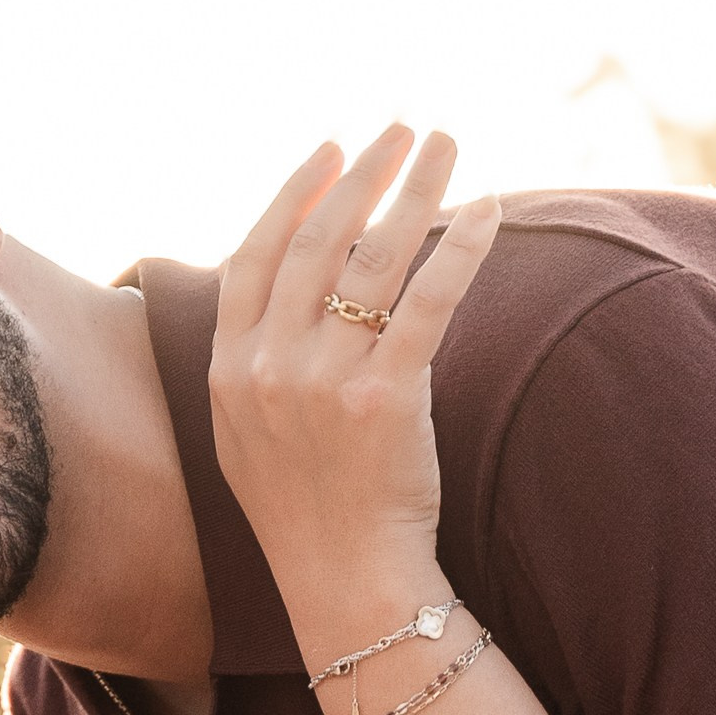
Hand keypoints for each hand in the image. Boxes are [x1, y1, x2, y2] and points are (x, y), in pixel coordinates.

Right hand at [208, 126, 499, 629]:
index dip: (294, 194)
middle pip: (314, 242)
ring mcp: (321, 384)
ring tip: (445, 143)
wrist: (343, 584)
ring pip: (371, 260)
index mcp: (226, 372)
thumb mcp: (248, 436)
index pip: (254, 256)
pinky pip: (427, 303)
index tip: (332, 149)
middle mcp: (265, 369)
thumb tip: (294, 287)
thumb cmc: (307, 513)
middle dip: (361, 174)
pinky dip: (462, 249)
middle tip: (401, 129)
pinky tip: (489, 210)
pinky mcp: (384, 401)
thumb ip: (256, 362)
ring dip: (414, 190)